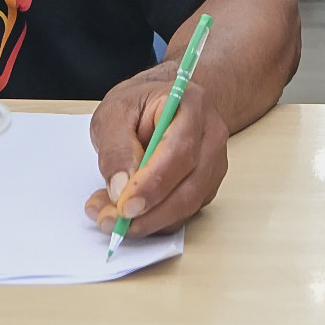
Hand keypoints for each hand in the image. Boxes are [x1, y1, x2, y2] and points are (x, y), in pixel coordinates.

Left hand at [88, 54, 230, 234]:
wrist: (162, 103)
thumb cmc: (139, 104)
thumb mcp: (114, 114)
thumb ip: (116, 149)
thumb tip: (120, 189)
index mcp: (191, 106)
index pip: (179, 151)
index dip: (153, 184)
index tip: (124, 205)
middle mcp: (211, 136)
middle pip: (189, 186)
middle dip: (148, 213)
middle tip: (112, 220)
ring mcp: (213, 163)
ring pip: (188, 205)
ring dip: (148, 221)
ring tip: (110, 217)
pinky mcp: (206, 186)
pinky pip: (184, 213)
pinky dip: (154, 221)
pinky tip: (128, 215)